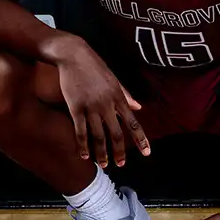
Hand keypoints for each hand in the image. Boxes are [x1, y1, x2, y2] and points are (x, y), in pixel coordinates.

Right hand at [50, 37, 148, 167]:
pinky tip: (84, 155)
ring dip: (101, 153)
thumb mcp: (114, 78)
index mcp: (119, 97)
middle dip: (119, 152)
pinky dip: (82, 145)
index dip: (140, 139)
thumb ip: (126, 94)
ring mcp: (91, 106)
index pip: (133, 123)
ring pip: (98, 136)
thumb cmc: (94, 65)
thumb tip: (139, 106)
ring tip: (103, 165)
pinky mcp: (75, 107)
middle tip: (121, 164)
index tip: (146, 153)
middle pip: (116, 134)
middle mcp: (107, 104)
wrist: (73, 54)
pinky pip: (80, 130)